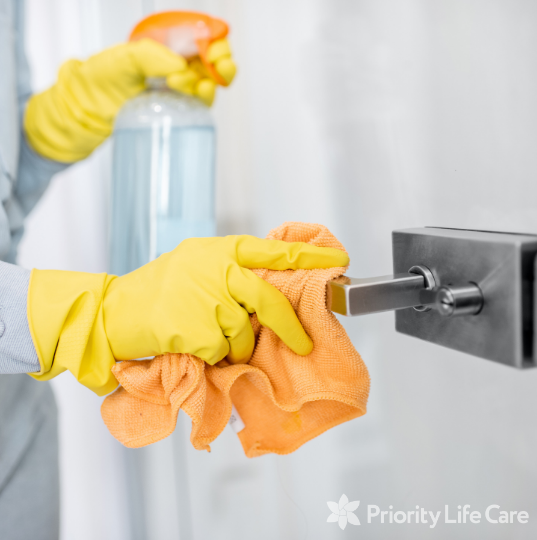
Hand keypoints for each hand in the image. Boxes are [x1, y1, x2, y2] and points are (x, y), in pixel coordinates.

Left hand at [24, 38, 235, 162]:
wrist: (89, 111)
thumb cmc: (100, 80)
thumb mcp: (123, 59)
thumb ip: (150, 56)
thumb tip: (180, 66)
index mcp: (164, 44)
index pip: (199, 35)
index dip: (214, 37)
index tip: (217, 44)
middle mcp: (175, 64)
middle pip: (212, 59)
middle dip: (221, 60)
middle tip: (218, 64)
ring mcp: (178, 87)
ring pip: (210, 81)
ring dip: (212, 80)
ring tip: (199, 83)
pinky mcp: (178, 108)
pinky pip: (201, 102)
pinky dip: (206, 97)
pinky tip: (200, 93)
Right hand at [103, 236, 348, 364]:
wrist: (117, 311)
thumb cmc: (158, 288)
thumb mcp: (196, 263)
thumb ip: (231, 269)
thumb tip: (266, 287)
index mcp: (221, 251)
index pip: (274, 251)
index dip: (309, 255)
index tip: (339, 261)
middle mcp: (218, 271)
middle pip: (269, 300)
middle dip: (289, 328)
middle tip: (303, 343)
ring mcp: (208, 302)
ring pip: (243, 334)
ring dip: (234, 345)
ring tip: (206, 335)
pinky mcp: (197, 333)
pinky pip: (222, 352)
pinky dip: (213, 355)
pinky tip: (191, 343)